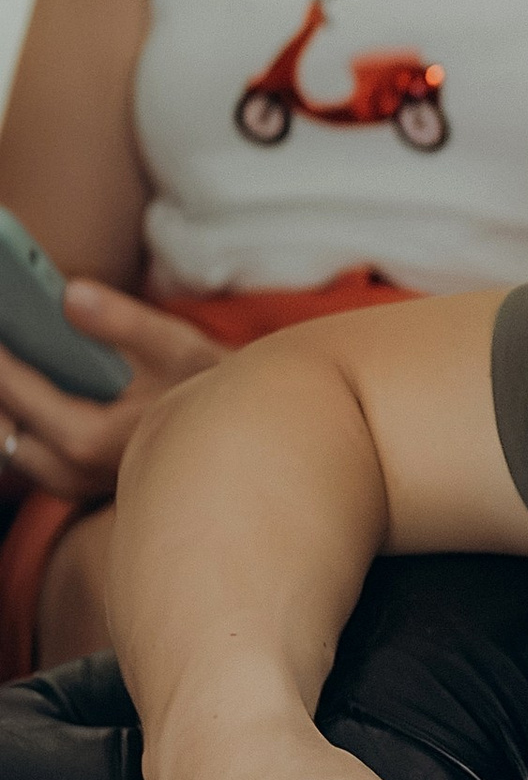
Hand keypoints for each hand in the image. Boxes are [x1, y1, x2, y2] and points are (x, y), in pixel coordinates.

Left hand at [0, 282, 221, 502]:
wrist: (250, 445)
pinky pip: (30, 453)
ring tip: (12, 358)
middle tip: (5, 334)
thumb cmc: (214, 395)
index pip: (13, 390)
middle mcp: (71, 472)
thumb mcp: (179, 348)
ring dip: (7, 405)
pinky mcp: (80, 486)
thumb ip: (122, 321)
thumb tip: (68, 293)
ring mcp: (74, 485)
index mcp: (85, 438)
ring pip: (10, 443)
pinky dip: (23, 419)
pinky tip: (34, 385)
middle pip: (1, 424)